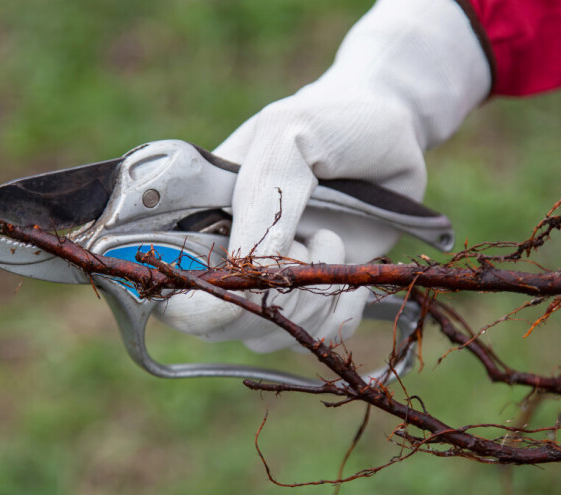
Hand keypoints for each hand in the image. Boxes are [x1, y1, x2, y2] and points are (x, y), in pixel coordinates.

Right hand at [155, 0, 490, 351]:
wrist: (391, 129)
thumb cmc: (330, 121)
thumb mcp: (289, 134)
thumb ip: (264, 195)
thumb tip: (250, 265)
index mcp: (199, 213)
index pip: (169, 278)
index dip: (195, 298)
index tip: (242, 279)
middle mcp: (226, 256)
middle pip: (214, 325)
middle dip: (265, 296)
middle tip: (306, 243)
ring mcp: (268, 283)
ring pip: (263, 339)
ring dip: (308, 298)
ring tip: (331, 239)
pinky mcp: (313, 299)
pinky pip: (314, 338)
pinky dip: (338, 312)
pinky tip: (350, 271)